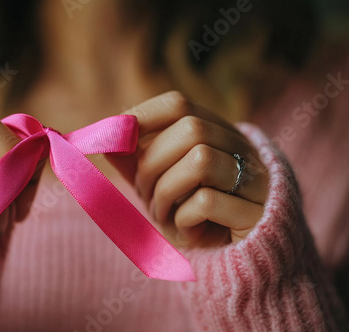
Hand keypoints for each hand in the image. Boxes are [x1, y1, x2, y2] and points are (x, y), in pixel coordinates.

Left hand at [107, 92, 268, 246]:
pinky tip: (188, 230)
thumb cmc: (193, 215)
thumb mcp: (160, 186)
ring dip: (166, 191)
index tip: (115, 140)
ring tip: (163, 214)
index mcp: (216, 134)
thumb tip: (105, 142)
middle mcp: (241, 148)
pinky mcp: (256, 211)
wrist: (237, 256)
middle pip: (190, 129)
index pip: (179, 104)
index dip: (141, 117)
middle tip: (144, 195)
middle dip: (151, 163)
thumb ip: (136, 164)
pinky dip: (184, 218)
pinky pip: (208, 201)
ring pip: (200, 160)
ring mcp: (254, 178)